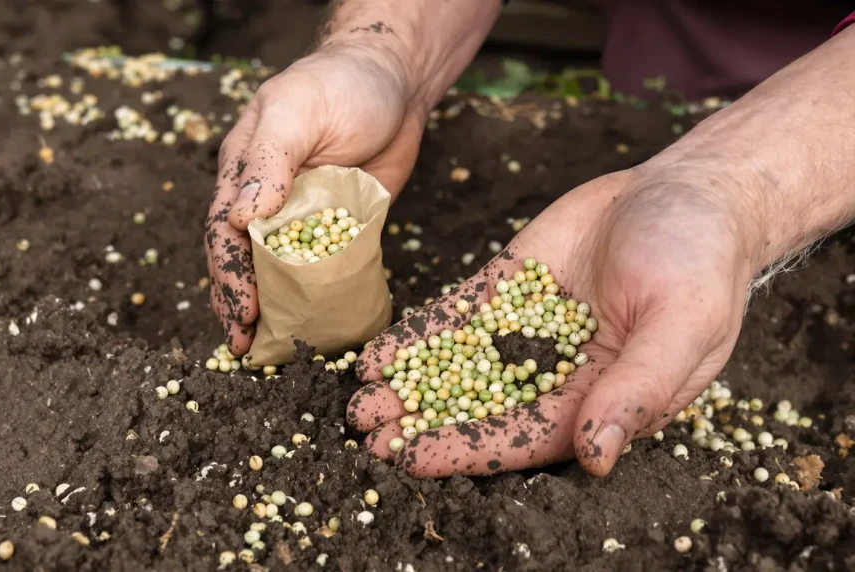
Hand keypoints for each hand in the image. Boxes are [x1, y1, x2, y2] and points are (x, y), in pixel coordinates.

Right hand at [205, 44, 426, 354]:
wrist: (397, 80)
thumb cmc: (339, 84)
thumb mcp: (298, 112)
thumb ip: (269, 161)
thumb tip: (240, 218)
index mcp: (243, 172)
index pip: (225, 232)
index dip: (230, 273)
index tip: (243, 309)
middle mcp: (267, 200)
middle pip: (245, 261)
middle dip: (240, 304)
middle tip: (245, 345)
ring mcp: (303, 217)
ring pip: (279, 271)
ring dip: (271, 309)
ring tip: (266, 350)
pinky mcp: (340, 227)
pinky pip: (323, 268)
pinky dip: (315, 297)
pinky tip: (314, 326)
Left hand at [347, 168, 758, 476]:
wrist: (686, 192)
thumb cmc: (699, 263)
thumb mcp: (680, 327)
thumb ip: (636, 391)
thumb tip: (595, 456)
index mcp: (596, 398)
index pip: (523, 437)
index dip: (466, 450)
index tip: (411, 457)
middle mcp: (554, 373)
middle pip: (478, 408)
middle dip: (422, 423)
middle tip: (366, 432)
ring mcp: (526, 329)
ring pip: (458, 366)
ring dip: (410, 385)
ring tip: (357, 398)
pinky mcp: (508, 288)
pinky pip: (457, 318)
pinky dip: (420, 336)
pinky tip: (380, 351)